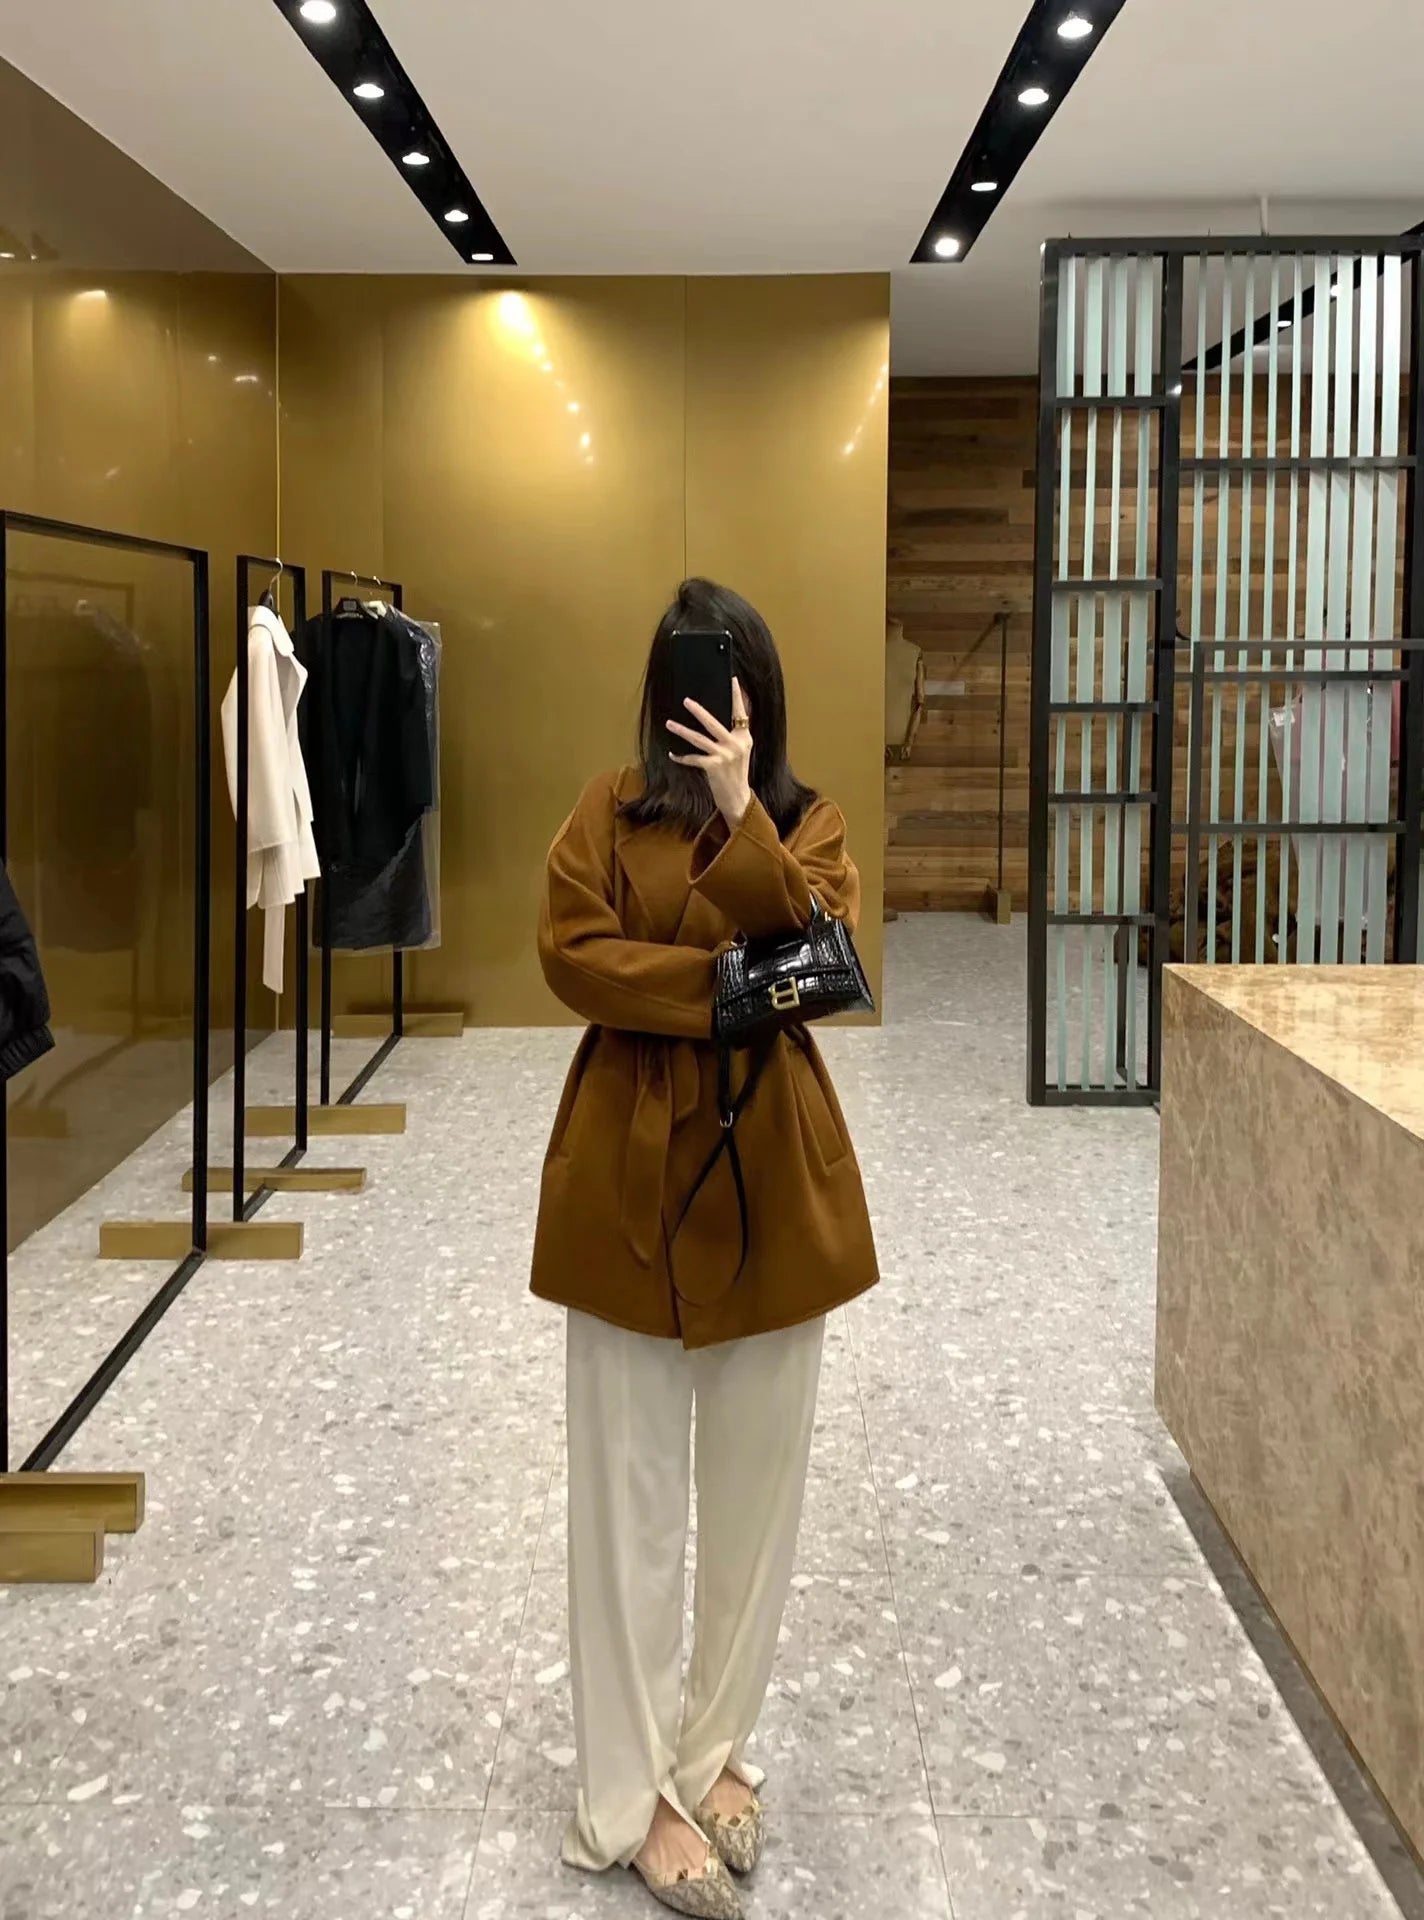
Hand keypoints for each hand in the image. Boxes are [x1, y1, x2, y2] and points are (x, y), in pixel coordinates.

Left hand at [667, 677, 752, 828]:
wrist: (738, 798)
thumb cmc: (736, 773)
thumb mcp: (742, 750)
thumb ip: (737, 733)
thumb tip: (733, 714)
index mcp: (744, 737)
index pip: (741, 713)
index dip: (737, 696)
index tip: (733, 680)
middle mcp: (736, 744)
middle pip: (714, 723)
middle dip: (699, 711)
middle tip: (686, 700)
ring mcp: (725, 755)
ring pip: (699, 739)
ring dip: (682, 731)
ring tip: (669, 723)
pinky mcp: (714, 767)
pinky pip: (693, 758)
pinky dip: (681, 757)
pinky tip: (672, 754)